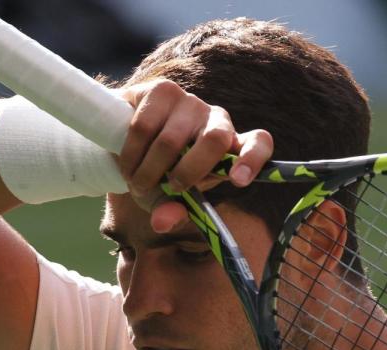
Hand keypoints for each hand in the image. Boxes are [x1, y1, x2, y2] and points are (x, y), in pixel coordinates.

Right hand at [115, 79, 273, 232]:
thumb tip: (163, 222)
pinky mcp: (162, 90)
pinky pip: (144, 127)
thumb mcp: (169, 197)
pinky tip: (128, 166)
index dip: (253, 158)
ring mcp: (190, 102)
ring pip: (172, 140)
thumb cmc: (160, 172)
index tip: (238, 180)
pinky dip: (132, 155)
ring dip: (149, 171)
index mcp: (230, 147)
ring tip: (138, 184)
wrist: (127, 140)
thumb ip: (172, 211)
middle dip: (189, 172)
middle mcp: (216, 120)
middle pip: (215, 139)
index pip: (259, 143)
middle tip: (170, 189)